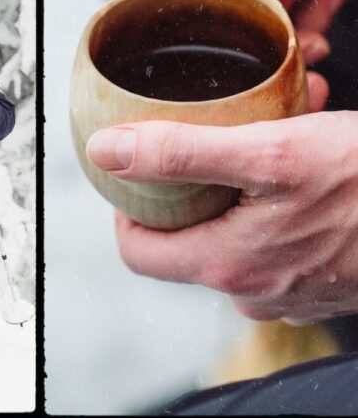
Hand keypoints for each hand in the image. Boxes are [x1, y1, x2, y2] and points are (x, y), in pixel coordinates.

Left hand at [86, 111, 357, 323]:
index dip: (128, 207)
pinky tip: (306, 163)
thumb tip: (107, 152)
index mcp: (229, 267)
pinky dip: (280, 202)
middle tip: (210, 140)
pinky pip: (281, 242)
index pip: (137, 251)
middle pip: (186, 242)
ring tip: (267, 140)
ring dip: (241, 187)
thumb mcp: (271, 152)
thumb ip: (181, 155)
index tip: (141, 168)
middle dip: (193, 187)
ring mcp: (293, 292)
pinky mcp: (325, 283)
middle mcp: (255, 293)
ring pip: (237, 236)